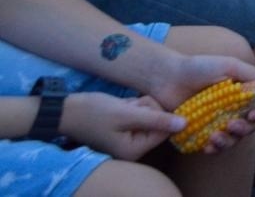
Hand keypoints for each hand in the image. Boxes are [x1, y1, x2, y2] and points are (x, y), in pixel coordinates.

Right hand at [59, 92, 181, 159]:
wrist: (66, 110)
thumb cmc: (95, 113)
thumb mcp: (128, 114)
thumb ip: (157, 119)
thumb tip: (186, 124)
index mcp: (134, 150)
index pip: (165, 131)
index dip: (159, 113)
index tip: (142, 106)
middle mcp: (134, 148)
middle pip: (159, 121)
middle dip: (146, 108)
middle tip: (127, 107)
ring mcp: (129, 138)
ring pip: (151, 114)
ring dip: (138, 105)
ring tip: (121, 106)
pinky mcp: (126, 128)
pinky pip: (140, 113)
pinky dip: (132, 106)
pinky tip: (119, 106)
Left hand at [149, 55, 254, 150]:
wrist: (167, 77)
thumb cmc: (199, 67)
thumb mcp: (229, 66)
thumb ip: (254, 75)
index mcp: (245, 91)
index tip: (254, 114)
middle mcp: (235, 107)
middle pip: (252, 125)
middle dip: (246, 129)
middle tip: (233, 125)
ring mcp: (219, 120)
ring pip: (234, 138)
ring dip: (229, 141)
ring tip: (215, 137)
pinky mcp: (203, 131)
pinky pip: (215, 146)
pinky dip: (214, 149)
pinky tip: (207, 147)